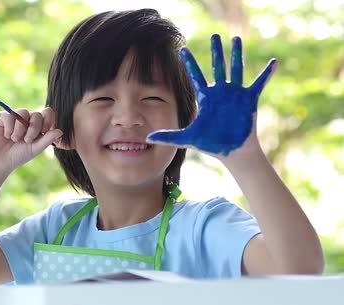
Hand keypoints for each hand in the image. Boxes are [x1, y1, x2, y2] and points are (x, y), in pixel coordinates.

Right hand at [0, 106, 62, 174]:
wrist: (1, 160)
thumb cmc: (19, 155)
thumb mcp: (36, 148)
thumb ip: (47, 139)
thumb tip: (60, 131)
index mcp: (37, 125)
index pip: (47, 113)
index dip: (48, 120)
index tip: (44, 131)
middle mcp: (27, 119)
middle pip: (36, 114)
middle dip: (33, 128)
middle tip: (27, 140)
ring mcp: (15, 116)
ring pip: (23, 113)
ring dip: (20, 129)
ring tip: (15, 140)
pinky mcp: (3, 117)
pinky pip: (9, 115)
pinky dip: (9, 128)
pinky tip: (6, 136)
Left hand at [146, 34, 276, 156]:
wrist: (232, 151)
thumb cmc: (210, 144)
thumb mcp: (187, 138)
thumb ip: (168, 136)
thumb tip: (148, 138)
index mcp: (206, 97)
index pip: (195, 76)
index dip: (189, 62)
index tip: (183, 49)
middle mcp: (220, 92)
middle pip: (217, 67)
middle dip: (216, 51)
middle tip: (214, 35)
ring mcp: (235, 94)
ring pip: (236, 69)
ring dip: (237, 54)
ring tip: (236, 39)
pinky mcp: (249, 100)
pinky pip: (259, 83)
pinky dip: (266, 74)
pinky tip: (273, 62)